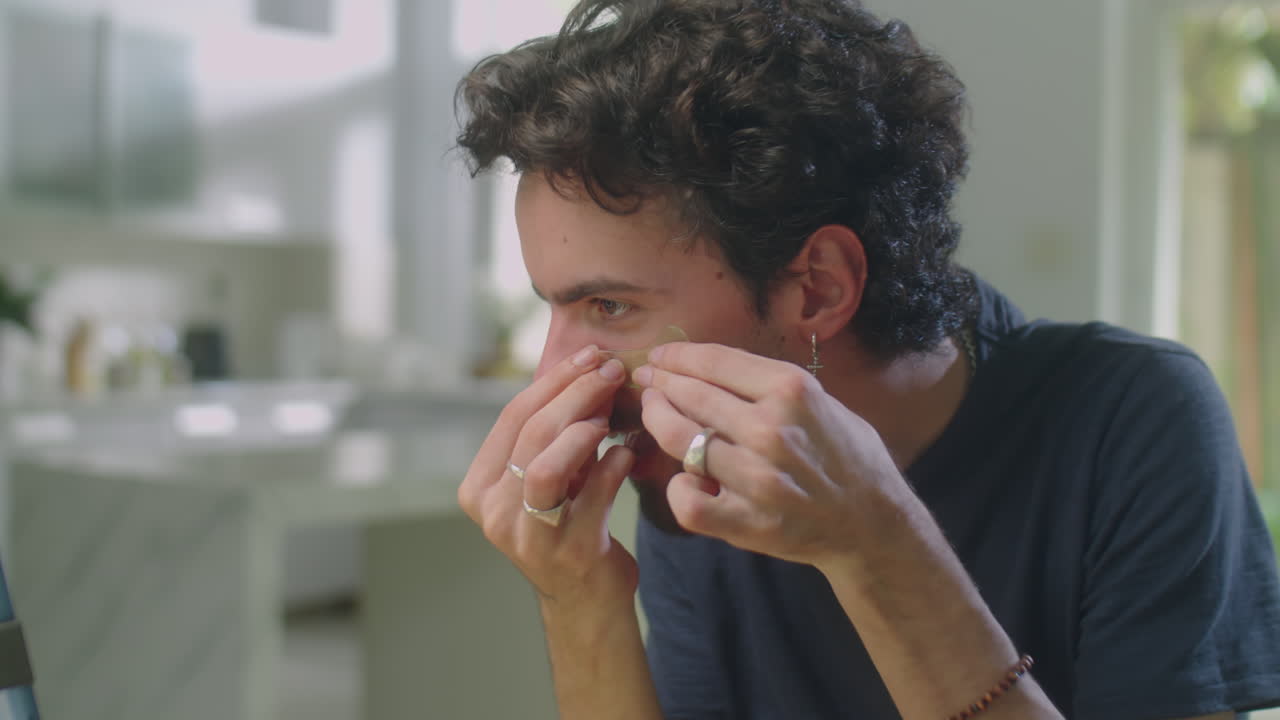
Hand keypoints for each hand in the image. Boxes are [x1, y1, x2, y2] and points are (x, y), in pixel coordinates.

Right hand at [457, 347, 638, 606]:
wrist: (586, 601)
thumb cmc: (569, 527)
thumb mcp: (554, 478)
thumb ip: (560, 433)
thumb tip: (592, 370)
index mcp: (480, 487)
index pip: (511, 417)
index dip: (553, 380)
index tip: (589, 355)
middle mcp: (495, 512)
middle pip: (530, 434)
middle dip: (575, 394)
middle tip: (611, 371)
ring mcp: (529, 536)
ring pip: (545, 467)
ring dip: (581, 431)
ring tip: (610, 417)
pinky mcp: (569, 554)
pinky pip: (591, 499)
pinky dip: (612, 467)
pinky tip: (628, 453)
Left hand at [634, 342, 906, 568]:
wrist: (873, 524)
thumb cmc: (849, 457)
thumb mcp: (823, 402)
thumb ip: (769, 386)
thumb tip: (709, 368)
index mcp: (793, 391)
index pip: (715, 361)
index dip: (678, 355)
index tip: (661, 354)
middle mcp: (771, 430)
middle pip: (691, 395)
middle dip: (660, 383)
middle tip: (647, 380)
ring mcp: (757, 478)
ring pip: (680, 441)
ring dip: (657, 422)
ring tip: (652, 413)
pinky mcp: (747, 522)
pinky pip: (688, 501)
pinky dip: (678, 488)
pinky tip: (683, 479)